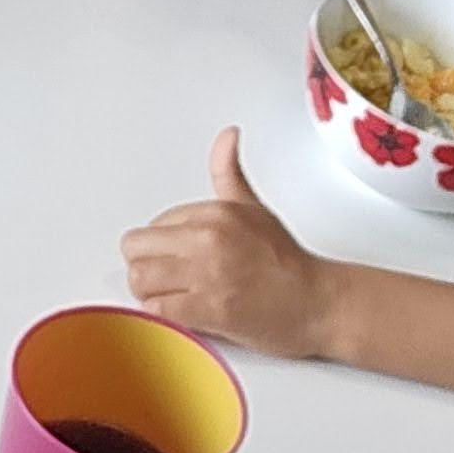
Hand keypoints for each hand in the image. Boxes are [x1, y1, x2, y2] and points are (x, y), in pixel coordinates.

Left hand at [121, 130, 341, 359]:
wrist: (317, 302)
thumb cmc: (286, 262)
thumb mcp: (255, 207)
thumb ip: (229, 172)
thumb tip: (227, 136)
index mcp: (215, 212)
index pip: (153, 225)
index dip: (161, 247)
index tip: (178, 259)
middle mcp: (208, 238)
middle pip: (136, 249)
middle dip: (146, 267)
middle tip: (169, 280)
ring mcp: (208, 273)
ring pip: (139, 279)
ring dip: (149, 293)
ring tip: (174, 297)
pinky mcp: (209, 308)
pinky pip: (156, 310)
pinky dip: (161, 315)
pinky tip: (182, 313)